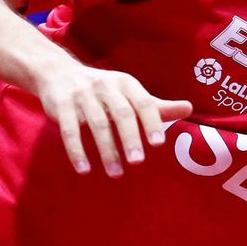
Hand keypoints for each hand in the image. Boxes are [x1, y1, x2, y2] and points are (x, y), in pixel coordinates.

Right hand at [35, 63, 192, 176]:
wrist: (57, 72)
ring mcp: (82, 95)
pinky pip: (69, 131)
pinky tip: (84, 169)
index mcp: (126, 83)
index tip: (158, 144)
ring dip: (107, 150)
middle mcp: (105, 86)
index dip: (152, 122)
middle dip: (130, 138)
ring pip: (97, 124)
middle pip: (121, 114)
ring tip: (115, 173)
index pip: (144, 102)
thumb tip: (189, 108)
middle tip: (138, 162)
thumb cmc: (103, 89)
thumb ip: (157, 105)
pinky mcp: (61, 106)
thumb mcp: (129, 92)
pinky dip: (77, 151)